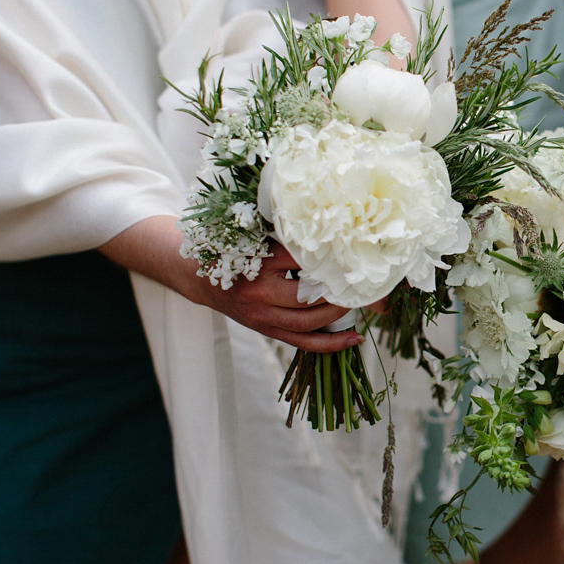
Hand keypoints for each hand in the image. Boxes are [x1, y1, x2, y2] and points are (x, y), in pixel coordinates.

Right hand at [100, 216, 360, 352]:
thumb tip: (334, 221)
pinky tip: (356, 338)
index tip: (360, 250)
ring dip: (341, 313)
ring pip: (310, 321)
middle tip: (367, 281)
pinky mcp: (267, 330)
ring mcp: (263, 315)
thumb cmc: (233, 247)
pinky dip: (332, 343)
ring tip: (363, 302)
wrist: (196, 275)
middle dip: (342, 290)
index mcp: (258, 260)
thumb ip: (287, 230)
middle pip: (310, 296)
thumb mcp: (254, 231)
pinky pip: (303, 342)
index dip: (334, 256)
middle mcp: (260, 291)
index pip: (304, 259)